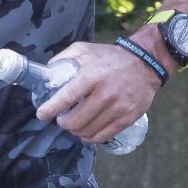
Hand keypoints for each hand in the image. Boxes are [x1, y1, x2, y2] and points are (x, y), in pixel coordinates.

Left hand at [34, 40, 160, 145]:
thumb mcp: (84, 49)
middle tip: (61, 119)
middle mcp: (105, 93)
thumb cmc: (110, 57)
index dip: (50, 110)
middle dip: (63, 123)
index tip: (42, 114)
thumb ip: (64, 58)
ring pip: (88, 131)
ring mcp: (118, 108)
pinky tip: (86, 132)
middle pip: (76, 121)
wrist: (145, 63)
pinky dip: (90, 138)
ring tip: (74, 125)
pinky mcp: (127, 118)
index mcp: (91, 75)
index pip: (66, 98)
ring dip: (76, 131)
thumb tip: (47, 72)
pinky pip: (103, 136)